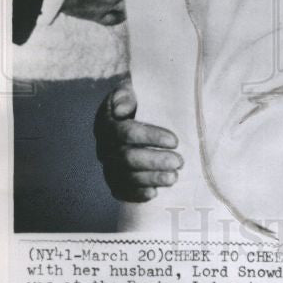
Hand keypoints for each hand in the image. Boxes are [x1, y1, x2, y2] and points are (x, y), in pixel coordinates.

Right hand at [94, 80, 182, 201]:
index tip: (174, 140)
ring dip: (151, 179)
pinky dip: (137, 194)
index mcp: (106, 122)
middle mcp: (104, 146)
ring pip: (125, 177)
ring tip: (173, 177)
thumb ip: (127, 94)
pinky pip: (121, 191)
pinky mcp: (114, 180)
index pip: (125, 133)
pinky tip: (154, 192)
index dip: (150, 137)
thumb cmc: (140, 99)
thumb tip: (121, 109)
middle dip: (154, 162)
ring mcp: (108, 165)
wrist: (135, 113)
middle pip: (126, 158)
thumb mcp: (134, 88)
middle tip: (179, 162)